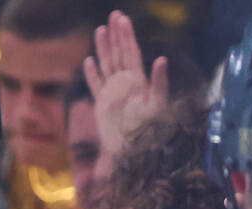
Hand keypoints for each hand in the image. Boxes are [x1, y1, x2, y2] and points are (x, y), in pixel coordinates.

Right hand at [84, 11, 168, 162]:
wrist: (133, 151)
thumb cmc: (148, 131)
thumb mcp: (157, 104)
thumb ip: (159, 82)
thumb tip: (163, 59)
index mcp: (136, 81)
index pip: (130, 53)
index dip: (126, 36)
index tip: (122, 20)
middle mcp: (125, 84)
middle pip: (119, 54)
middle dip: (117, 34)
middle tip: (114, 15)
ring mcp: (113, 93)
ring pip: (107, 65)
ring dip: (104, 48)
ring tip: (100, 30)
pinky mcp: (102, 105)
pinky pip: (96, 85)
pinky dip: (92, 74)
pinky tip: (89, 62)